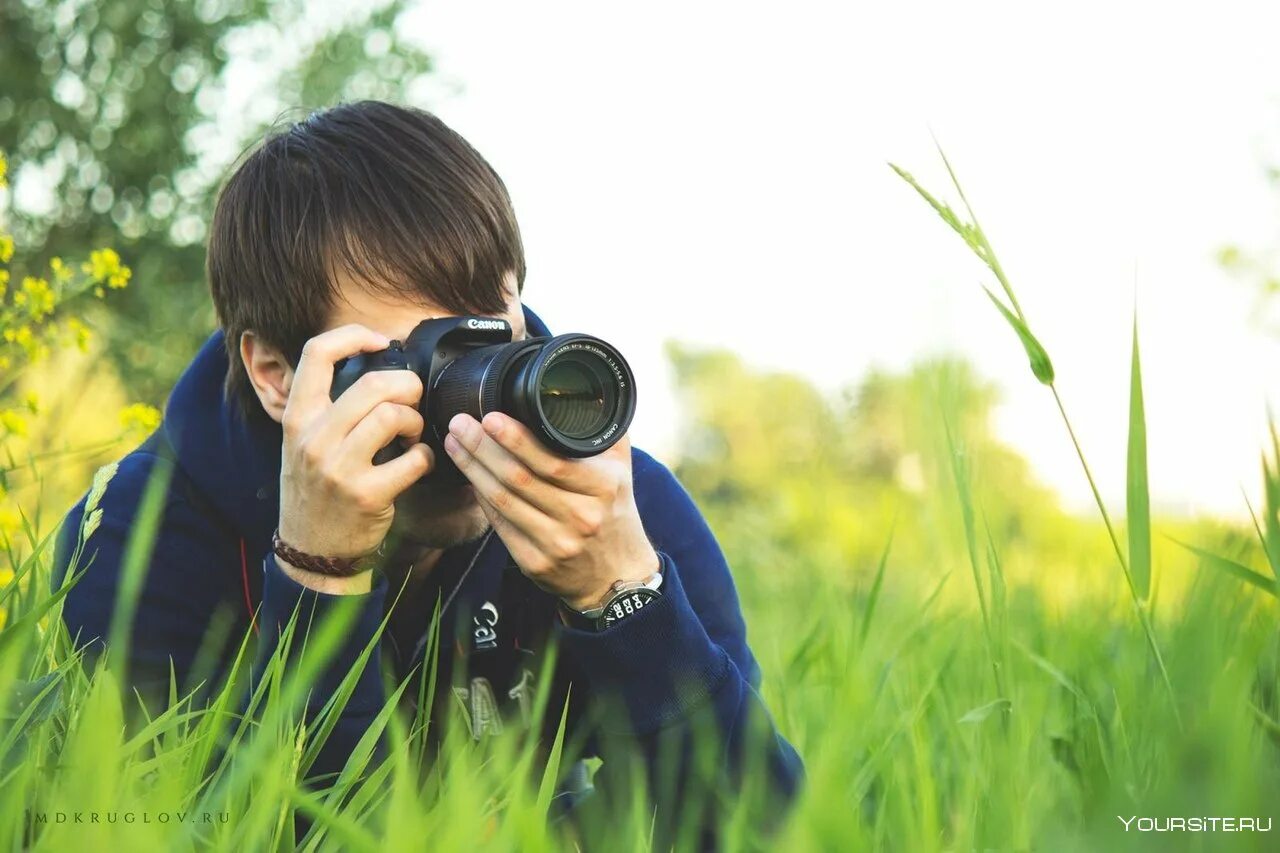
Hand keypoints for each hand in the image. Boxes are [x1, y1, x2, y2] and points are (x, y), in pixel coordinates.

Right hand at [277, 324, 434, 593]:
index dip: (354, 336)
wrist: (310, 551)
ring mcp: (338, 467)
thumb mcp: (302, 443)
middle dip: (408, 385)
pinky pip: (414, 460)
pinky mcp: (367, 494)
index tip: (380, 342)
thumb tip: (372, 365)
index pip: (317, 353)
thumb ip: (326, 408)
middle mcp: (313, 438)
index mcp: (297, 418)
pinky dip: (426, 457)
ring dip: (416, 420)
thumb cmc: (315, 490)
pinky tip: (419, 462)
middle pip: (373, 383)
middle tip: (414, 399)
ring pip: (394, 416)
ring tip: (414, 433)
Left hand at [443, 411, 658, 610]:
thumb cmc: (615, 513)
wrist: (618, 576)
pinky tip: (469, 476)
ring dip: (473, 469)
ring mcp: (556, 543)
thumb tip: (588, 391)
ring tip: (455, 443)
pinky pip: (499, 524)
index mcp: (602, 487)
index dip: (516, 439)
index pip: (551, 461)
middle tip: (460, 423)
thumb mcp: (622, 471)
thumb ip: (604, 433)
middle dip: (482, 447)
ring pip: (503, 500)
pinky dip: (480, 498)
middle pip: (519, 478)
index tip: (490, 416)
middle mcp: (580, 516)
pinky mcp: (535, 563)